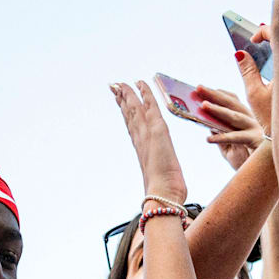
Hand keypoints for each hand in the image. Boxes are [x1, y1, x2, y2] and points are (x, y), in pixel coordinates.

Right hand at [109, 81, 185, 203]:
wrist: (162, 195)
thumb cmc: (164, 192)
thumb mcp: (161, 180)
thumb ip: (159, 178)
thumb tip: (157, 187)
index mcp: (142, 150)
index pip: (132, 126)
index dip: (125, 113)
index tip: (120, 102)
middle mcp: (141, 140)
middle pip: (129, 116)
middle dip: (122, 101)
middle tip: (114, 87)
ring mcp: (147, 135)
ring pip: (135, 109)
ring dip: (128, 95)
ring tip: (120, 83)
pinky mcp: (157, 131)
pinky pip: (150, 107)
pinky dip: (145, 94)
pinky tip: (140, 83)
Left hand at [194, 81, 269, 171]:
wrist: (264, 177)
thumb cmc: (247, 162)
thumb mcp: (229, 147)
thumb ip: (220, 134)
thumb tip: (207, 122)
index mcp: (246, 119)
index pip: (232, 101)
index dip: (217, 93)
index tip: (201, 88)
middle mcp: (252, 120)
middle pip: (232, 103)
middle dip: (215, 94)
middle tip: (198, 87)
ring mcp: (256, 129)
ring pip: (235, 116)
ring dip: (218, 110)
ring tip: (202, 106)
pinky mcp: (257, 142)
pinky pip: (237, 138)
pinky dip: (222, 137)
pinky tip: (208, 139)